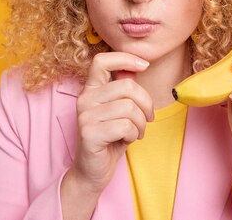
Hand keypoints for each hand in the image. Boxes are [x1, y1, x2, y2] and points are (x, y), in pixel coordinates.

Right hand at [71, 52, 153, 194]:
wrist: (92, 171)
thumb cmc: (111, 138)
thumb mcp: (119, 110)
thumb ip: (125, 90)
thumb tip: (140, 65)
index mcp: (91, 89)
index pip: (102, 60)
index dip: (126, 58)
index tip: (145, 65)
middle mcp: (84, 99)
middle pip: (127, 87)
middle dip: (146, 104)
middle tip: (147, 119)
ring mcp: (85, 116)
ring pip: (130, 108)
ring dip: (141, 124)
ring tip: (136, 132)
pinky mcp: (89, 133)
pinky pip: (126, 126)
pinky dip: (133, 135)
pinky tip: (126, 140)